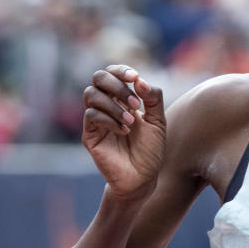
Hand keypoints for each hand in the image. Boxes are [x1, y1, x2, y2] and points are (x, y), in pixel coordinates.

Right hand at [82, 64, 165, 199]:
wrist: (143, 178)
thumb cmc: (150, 150)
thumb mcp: (158, 121)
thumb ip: (153, 99)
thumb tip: (140, 80)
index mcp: (122, 99)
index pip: (113, 73)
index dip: (121, 70)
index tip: (135, 77)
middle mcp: (107, 106)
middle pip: (98, 78)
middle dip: (116, 84)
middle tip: (134, 103)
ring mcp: (96, 120)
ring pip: (91, 94)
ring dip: (114, 104)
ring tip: (131, 121)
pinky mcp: (90, 135)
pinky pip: (91, 115)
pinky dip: (110, 119)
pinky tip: (124, 131)